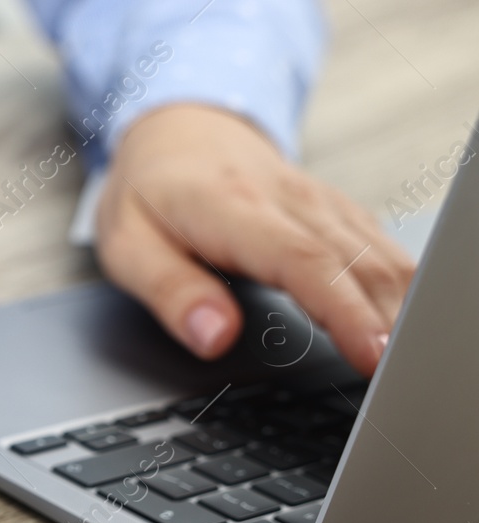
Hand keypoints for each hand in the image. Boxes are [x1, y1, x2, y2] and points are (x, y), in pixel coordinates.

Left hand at [96, 104, 415, 375]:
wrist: (178, 130)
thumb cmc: (148, 193)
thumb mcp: (128, 247)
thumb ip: (171, 292)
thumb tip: (214, 337)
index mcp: (236, 209)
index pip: (305, 262)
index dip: (344, 311)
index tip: (370, 353)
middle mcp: (292, 202)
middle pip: (358, 263)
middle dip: (389, 320)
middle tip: (402, 375)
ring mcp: (322, 205)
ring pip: (381, 255)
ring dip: (403, 307)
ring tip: (412, 359)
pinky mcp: (337, 214)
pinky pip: (381, 249)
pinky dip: (400, 287)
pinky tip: (406, 324)